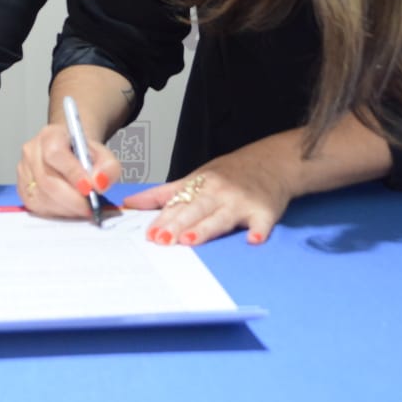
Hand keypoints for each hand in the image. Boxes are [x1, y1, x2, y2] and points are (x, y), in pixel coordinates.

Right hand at [16, 122, 119, 218]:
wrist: (70, 152)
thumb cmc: (83, 153)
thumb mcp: (102, 154)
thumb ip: (108, 167)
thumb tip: (99, 184)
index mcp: (50, 135)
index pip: (55, 154)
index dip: (72, 173)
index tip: (89, 188)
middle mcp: (32, 151)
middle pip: (47, 180)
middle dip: (72, 199)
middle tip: (89, 207)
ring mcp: (24, 171)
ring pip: (42, 197)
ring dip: (66, 208)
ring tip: (82, 207)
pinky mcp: (22, 189)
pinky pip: (38, 207)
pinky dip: (57, 212)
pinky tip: (69, 208)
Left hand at [124, 139, 294, 246]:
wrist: (272, 161)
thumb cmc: (229, 174)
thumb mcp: (194, 178)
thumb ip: (163, 194)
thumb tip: (129, 203)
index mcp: (200, 184)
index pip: (178, 204)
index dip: (162, 219)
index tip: (148, 234)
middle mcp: (218, 192)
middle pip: (195, 209)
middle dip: (178, 224)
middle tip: (162, 240)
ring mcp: (241, 201)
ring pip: (221, 217)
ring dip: (206, 228)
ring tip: (191, 240)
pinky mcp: (265, 211)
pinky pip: (262, 223)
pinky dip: (258, 231)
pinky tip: (252, 239)